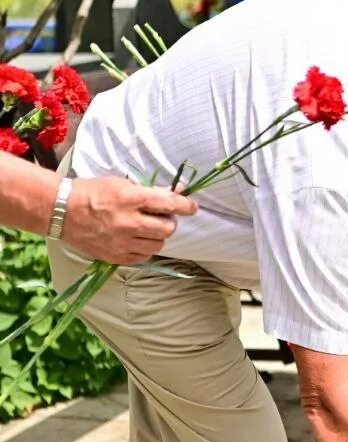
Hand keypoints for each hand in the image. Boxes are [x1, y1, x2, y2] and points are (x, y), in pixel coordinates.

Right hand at [61, 177, 197, 264]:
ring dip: (157, 236)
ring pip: (158, 245)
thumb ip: (151, 191)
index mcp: (131, 199)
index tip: (192, 207)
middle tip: (160, 217)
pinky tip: (137, 239)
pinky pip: (144, 256)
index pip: (169, 204)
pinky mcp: (116, 256)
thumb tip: (179, 192)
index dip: (186, 206)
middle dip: (168, 222)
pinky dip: (145, 248)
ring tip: (145, 228)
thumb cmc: (93, 192)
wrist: (61, 210)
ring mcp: (122, 242)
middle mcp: (129, 222)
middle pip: (167, 228)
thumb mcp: (122, 184)